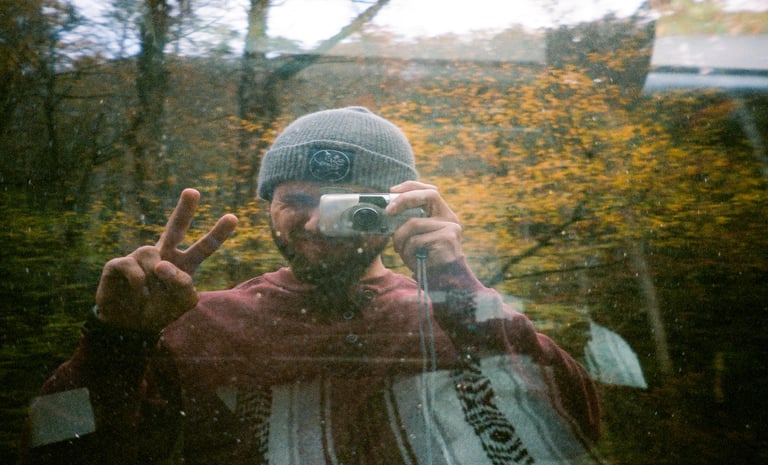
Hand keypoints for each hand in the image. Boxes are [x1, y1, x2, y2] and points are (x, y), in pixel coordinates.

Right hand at [95, 189, 237, 331]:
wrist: (129, 328)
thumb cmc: (158, 313)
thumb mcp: (181, 304)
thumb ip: (182, 286)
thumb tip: (163, 265)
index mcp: (184, 264)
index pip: (204, 247)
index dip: (218, 234)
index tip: (233, 217)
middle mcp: (163, 255)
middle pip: (175, 227)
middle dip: (184, 209)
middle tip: (193, 191)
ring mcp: (141, 257)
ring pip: (154, 260)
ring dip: (154, 281)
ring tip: (148, 296)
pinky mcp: (119, 263)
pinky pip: (133, 268)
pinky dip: (137, 285)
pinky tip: (135, 293)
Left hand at [386, 181, 463, 271]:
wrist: (445, 285)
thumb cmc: (427, 261)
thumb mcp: (416, 238)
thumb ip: (409, 222)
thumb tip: (388, 211)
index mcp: (443, 215)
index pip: (430, 191)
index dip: (411, 187)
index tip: (393, 191)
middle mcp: (450, 218)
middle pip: (428, 195)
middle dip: (404, 200)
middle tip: (388, 211)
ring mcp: (451, 228)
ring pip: (414, 223)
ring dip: (400, 239)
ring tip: (402, 251)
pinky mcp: (447, 239)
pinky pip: (416, 240)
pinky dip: (408, 252)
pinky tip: (414, 260)